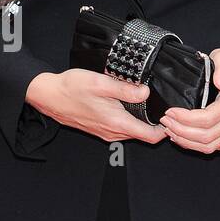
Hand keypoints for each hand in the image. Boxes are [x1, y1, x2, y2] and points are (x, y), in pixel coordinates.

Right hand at [26, 68, 167, 144]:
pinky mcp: (99, 129)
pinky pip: (121, 129)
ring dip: (142, 122)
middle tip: (163, 107)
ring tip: (148, 105)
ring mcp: (105, 132)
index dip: (165, 130)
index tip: (171, 116)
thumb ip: (125, 89)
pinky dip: (129, 121)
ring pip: (132, 132)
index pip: (150, 137)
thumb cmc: (71, 89)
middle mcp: (112, 132)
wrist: (49, 96)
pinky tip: (127, 106)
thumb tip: (146, 92)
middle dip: (156, 124)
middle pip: (143, 135)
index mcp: (117, 123)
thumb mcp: (100, 83)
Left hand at [159, 43, 219, 152]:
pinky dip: (194, 144)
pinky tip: (180, 136)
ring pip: (208, 145)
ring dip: (186, 140)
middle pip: (206, 135)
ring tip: (169, 129)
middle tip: (165, 121)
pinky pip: (211, 146)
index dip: (186, 119)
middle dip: (181, 130)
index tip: (170, 111)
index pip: (208, 118)